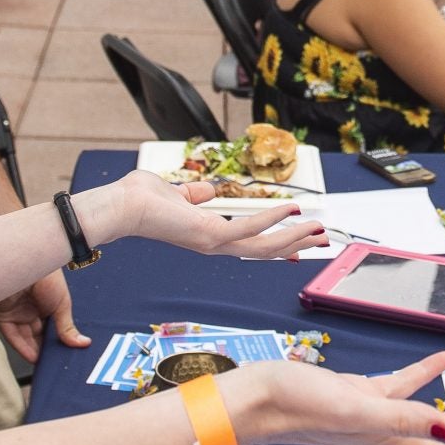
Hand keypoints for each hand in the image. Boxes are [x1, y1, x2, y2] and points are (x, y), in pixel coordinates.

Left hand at [0, 268, 85, 362]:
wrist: (25, 262)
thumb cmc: (47, 276)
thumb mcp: (62, 304)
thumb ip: (67, 327)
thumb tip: (83, 344)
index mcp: (48, 305)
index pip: (53, 329)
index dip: (59, 343)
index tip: (67, 357)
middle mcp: (32, 310)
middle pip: (39, 336)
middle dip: (47, 351)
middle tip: (57, 365)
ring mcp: (18, 314)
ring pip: (26, 339)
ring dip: (35, 352)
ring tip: (46, 366)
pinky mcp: (4, 316)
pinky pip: (12, 336)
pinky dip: (22, 348)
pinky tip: (33, 358)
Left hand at [103, 172, 327, 258]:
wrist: (122, 205)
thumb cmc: (141, 200)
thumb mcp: (176, 195)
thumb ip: (194, 196)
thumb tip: (209, 192)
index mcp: (208, 236)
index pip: (249, 244)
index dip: (277, 245)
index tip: (299, 244)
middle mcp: (214, 245)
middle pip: (264, 251)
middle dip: (295, 246)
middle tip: (322, 241)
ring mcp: (214, 244)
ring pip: (264, 247)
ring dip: (294, 238)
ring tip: (319, 231)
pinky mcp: (210, 235)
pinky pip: (250, 229)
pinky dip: (273, 220)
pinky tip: (291, 210)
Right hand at [238, 351, 444, 444]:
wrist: (257, 398)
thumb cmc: (300, 406)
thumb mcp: (357, 407)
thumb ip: (402, 420)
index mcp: (394, 443)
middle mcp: (391, 435)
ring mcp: (377, 417)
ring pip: (435, 417)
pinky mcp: (362, 395)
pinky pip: (405, 387)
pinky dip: (428, 375)